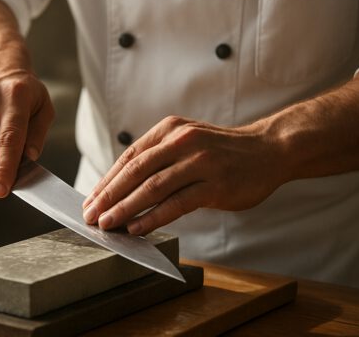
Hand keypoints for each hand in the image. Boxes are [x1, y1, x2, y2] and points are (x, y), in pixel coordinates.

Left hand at [81, 116, 287, 234]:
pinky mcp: (215, 184)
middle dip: (108, 196)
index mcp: (170, 130)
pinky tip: (137, 228)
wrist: (269, 150)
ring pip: (153, 187)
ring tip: (107, 225)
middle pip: (135, 171)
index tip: (90, 200)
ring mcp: (199, 162)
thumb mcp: (187, 142)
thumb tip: (121, 188)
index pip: (129, 157)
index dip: (106, 180)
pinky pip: (177, 203)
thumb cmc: (222, 152)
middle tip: (90, 216)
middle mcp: (182, 142)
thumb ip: (159, 158)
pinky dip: (153, 217)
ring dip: (125, 208)